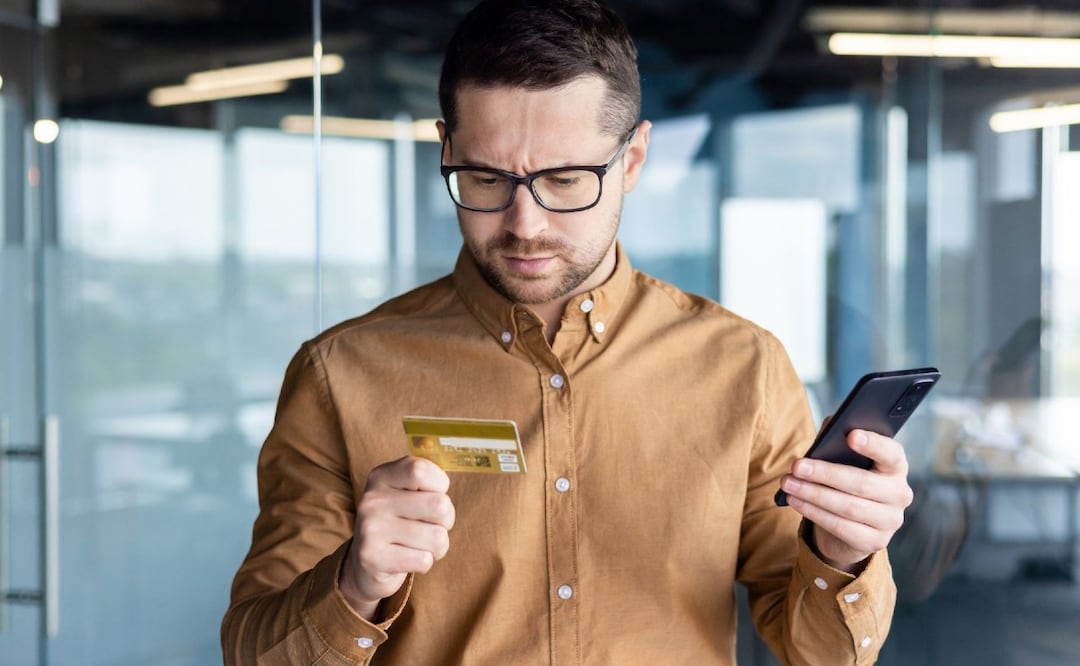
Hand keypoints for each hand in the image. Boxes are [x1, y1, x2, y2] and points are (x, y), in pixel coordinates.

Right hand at [339, 456, 455, 618]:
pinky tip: (409, 559)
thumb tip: (445, 494)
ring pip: (437, 537)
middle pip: (439, 505)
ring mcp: (370, 530)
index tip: (433, 494)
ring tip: (421, 545)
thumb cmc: (400, 522)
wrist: (367, 564)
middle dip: (446, 520)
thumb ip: (425, 481)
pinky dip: (425, 562)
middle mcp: (372, 500)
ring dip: (438, 546)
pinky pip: (424, 560)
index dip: (439, 485)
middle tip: (431, 525)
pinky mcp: (372, 558)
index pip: (420, 470)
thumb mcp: (406, 493)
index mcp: (381, 477)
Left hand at [779, 429, 913, 571]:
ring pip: (848, 507)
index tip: (851, 435)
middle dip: (825, 474)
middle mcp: (900, 494)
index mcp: (896, 467)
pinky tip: (795, 501)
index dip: (873, 444)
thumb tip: (830, 426)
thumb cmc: (847, 481)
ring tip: (788, 483)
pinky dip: (813, 512)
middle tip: (797, 466)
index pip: (892, 453)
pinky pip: (840, 526)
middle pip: (861, 483)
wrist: (853, 526)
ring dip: (813, 494)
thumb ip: (839, 440)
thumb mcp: (845, 460)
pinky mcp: (875, 541)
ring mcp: (890, 521)